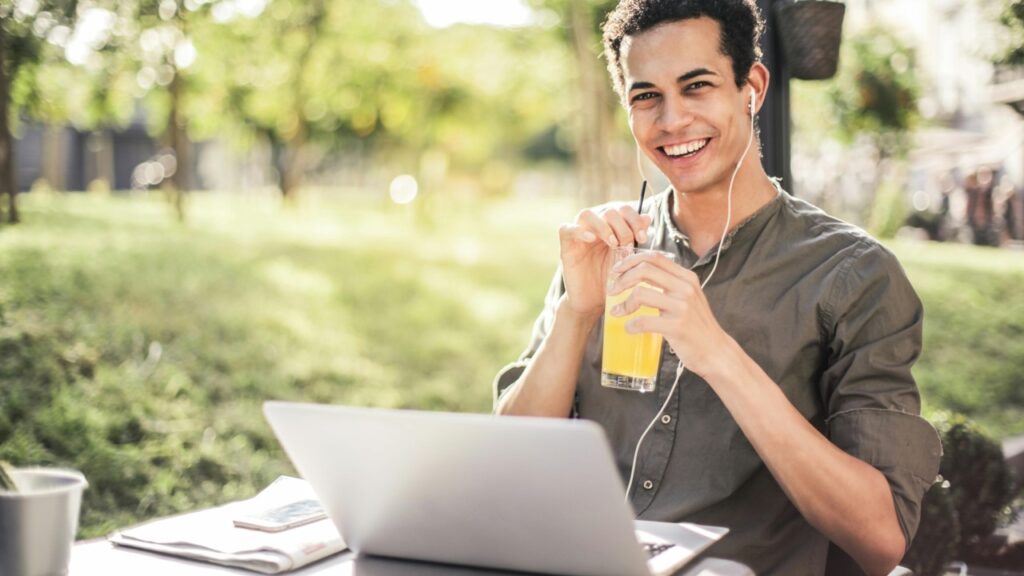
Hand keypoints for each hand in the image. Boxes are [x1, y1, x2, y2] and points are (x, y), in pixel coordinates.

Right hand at [558, 204, 651, 317]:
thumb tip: (647, 217)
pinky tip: (591, 239)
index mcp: (611, 227)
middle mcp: (594, 227)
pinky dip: (579, 230)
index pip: (622, 209)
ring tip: (613, 243)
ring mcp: (579, 235)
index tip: (643, 238)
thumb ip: (636, 238)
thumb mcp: (628, 259)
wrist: (594, 302)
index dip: (634, 219)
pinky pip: (566, 229)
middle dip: (622, 226)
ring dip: (603, 226)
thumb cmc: (612, 281)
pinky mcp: (566, 247)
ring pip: (586, 214)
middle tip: (628, 245)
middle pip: (607, 210)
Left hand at [607, 250, 729, 376]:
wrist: (715, 351)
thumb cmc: (696, 325)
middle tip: (612, 291)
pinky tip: (629, 329)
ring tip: (617, 312)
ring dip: (623, 304)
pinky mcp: (678, 327)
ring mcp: (683, 307)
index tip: (616, 271)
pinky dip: (631, 325)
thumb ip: (670, 284)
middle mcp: (686, 288)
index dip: (631, 261)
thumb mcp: (688, 297)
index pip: (654, 258)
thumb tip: (638, 274)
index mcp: (687, 278)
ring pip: (641, 294)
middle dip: (622, 279)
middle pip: (644, 270)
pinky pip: (644, 321)